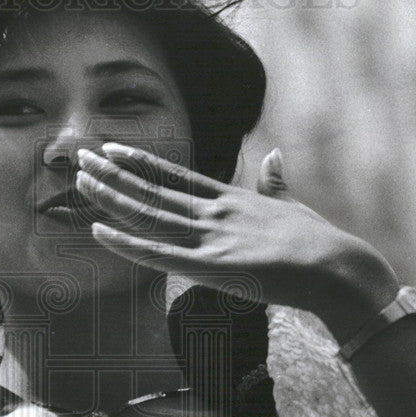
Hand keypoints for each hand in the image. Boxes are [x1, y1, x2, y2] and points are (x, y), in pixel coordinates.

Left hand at [76, 142, 398, 337]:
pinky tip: (99, 231)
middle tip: (79, 155)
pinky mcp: (212, 266)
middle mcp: (214, 213)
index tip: (113, 148)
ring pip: (149, 214)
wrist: (337, 267)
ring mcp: (211, 237)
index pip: (175, 176)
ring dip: (111, 196)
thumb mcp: (291, 204)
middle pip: (152, 190)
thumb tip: (276, 156)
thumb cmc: (319, 241)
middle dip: (113, 173)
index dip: (141, 163)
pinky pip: (158, 254)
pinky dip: (126, 244)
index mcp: (230, 199)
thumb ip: (276, 182)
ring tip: (80, 179)